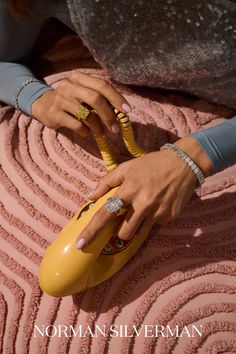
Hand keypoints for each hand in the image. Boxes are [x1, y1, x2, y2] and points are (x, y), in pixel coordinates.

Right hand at [31, 71, 131, 136]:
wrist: (42, 105)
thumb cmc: (70, 101)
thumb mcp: (82, 94)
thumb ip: (99, 98)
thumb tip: (121, 113)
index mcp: (80, 78)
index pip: (102, 85)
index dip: (117, 98)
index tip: (127, 111)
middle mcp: (69, 86)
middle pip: (96, 99)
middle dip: (109, 116)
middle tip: (115, 129)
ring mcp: (61, 99)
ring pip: (86, 114)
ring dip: (98, 127)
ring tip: (101, 133)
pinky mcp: (55, 113)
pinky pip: (76, 125)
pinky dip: (85, 132)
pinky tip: (86, 133)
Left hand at [75, 137, 211, 248]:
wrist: (183, 163)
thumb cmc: (151, 164)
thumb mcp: (127, 167)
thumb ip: (107, 182)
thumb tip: (90, 197)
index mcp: (129, 190)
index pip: (105, 214)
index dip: (92, 231)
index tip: (80, 244)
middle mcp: (143, 204)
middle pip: (122, 233)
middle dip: (118, 232)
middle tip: (122, 220)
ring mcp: (157, 212)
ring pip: (137, 233)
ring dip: (133, 228)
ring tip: (141, 210)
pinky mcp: (169, 217)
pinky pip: (153, 225)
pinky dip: (150, 218)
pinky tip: (156, 204)